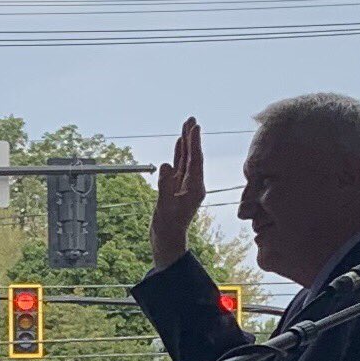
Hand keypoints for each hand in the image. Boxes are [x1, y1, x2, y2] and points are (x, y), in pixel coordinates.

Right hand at [149, 116, 205, 270]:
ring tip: (186, 127)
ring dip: (186, 143)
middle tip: (191, 120)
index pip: (195, 161)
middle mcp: (193, 185)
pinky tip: (179, 144)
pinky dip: (179, 154)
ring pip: (186, 160)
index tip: (194, 127)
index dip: (194, 143)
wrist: (167, 240)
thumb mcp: (165, 208)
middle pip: (193, 157)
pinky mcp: (177, 188)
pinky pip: (180, 167)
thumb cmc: (167, 227)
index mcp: (195, 188)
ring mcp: (185, 186)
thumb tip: (165, 165)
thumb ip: (165, 186)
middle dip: (192, 138)